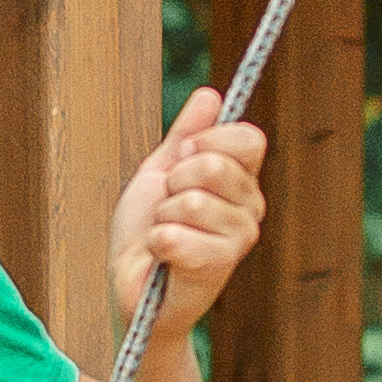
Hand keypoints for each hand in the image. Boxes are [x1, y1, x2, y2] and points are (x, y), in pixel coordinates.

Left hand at [109, 86, 265, 338]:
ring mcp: (238, 240)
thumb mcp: (159, 172)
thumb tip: (209, 94)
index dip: (208, 141)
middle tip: (167, 208)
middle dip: (173, 183)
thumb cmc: (146, 232)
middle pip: (213, 165)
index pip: (248, 139)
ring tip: (163, 235)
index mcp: (242, 182)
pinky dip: (155, 243)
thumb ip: (185, 135)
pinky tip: (161, 258)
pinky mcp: (216, 268)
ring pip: (192, 201)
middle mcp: (251, 209)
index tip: (181, 161)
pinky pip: (174, 234)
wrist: (131, 287)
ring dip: (162, 217)